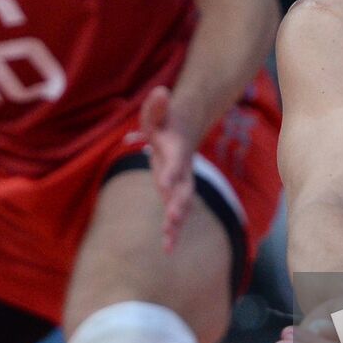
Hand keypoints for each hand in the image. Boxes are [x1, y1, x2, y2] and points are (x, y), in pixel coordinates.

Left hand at [126, 85, 195, 251]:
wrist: (185, 130)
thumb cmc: (166, 121)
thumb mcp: (158, 110)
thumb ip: (158, 104)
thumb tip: (160, 93)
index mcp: (176, 150)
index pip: (175, 161)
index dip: (172, 170)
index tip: (166, 182)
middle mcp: (182, 170)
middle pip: (184, 188)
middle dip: (179, 203)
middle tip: (174, 218)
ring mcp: (180, 183)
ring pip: (182, 205)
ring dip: (176, 222)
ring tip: (169, 242)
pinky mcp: (174, 193)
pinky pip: (176, 213)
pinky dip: (173, 230)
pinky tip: (167, 249)